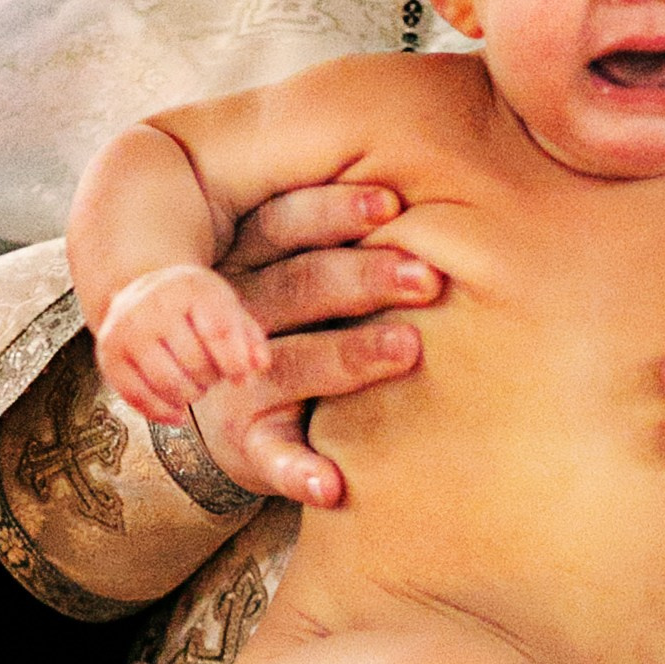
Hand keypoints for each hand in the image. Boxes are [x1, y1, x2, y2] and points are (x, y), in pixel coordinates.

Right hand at [94, 263, 269, 421]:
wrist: (143, 293)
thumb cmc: (194, 307)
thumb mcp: (226, 310)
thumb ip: (249, 339)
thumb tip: (257, 367)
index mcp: (189, 287)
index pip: (218, 331)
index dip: (234, 362)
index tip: (240, 378)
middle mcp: (152, 304)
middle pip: (195, 362)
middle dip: (211, 378)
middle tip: (211, 374)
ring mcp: (126, 330)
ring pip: (168, 383)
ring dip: (190, 396)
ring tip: (195, 386)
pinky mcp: (109, 355)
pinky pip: (138, 397)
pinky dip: (163, 413)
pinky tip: (178, 413)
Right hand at [190, 183, 443, 511]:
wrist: (228, 412)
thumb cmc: (290, 321)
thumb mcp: (291, 270)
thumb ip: (334, 235)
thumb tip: (436, 178)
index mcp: (245, 261)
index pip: (281, 225)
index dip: (333, 211)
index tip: (393, 203)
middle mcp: (235, 317)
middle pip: (297, 287)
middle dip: (364, 277)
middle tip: (429, 277)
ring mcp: (235, 383)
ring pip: (291, 364)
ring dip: (348, 357)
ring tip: (408, 350)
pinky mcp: (246, 444)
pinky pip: (273, 457)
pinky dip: (301, 471)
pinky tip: (334, 485)